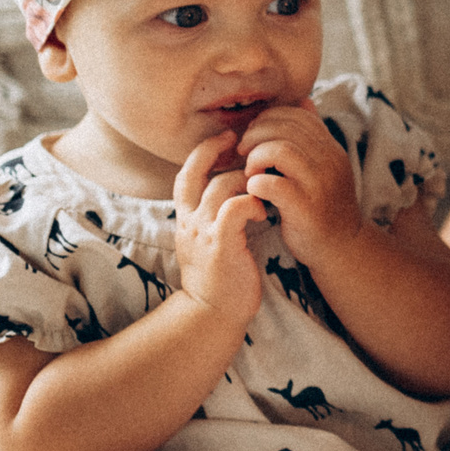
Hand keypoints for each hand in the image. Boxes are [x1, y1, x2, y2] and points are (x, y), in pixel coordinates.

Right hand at [171, 133, 263, 329]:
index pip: (186, 171)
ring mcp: (202, 232)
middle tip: (250, 147)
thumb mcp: (212, 237)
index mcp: (186, 216)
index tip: (228, 137)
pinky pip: (235, 209)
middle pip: (197, 171)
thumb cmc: (222, 274)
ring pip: (221, 186)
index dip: (205, 150)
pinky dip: (251, 203)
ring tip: (262, 190)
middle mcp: (189, 220)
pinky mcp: (220, 246)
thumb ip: (217, 212)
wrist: (214, 313)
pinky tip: (263, 213)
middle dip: (223, 153)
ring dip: (246, 181)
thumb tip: (234, 186)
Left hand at [238, 102, 362, 267]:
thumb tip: (304, 101)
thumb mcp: (325, 165)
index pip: (298, 114)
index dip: (269, 118)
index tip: (255, 135)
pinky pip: (274, 184)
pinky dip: (256, 183)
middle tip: (244, 152)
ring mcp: (319, 184)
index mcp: (332, 149)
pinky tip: (254, 189)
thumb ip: (314, 136)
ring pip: (279, 150)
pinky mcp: (306, 208)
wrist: (341, 248)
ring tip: (249, 171)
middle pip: (285, 128)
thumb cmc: (324, 206)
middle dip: (255, 135)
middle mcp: (329, 162)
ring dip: (255, 157)